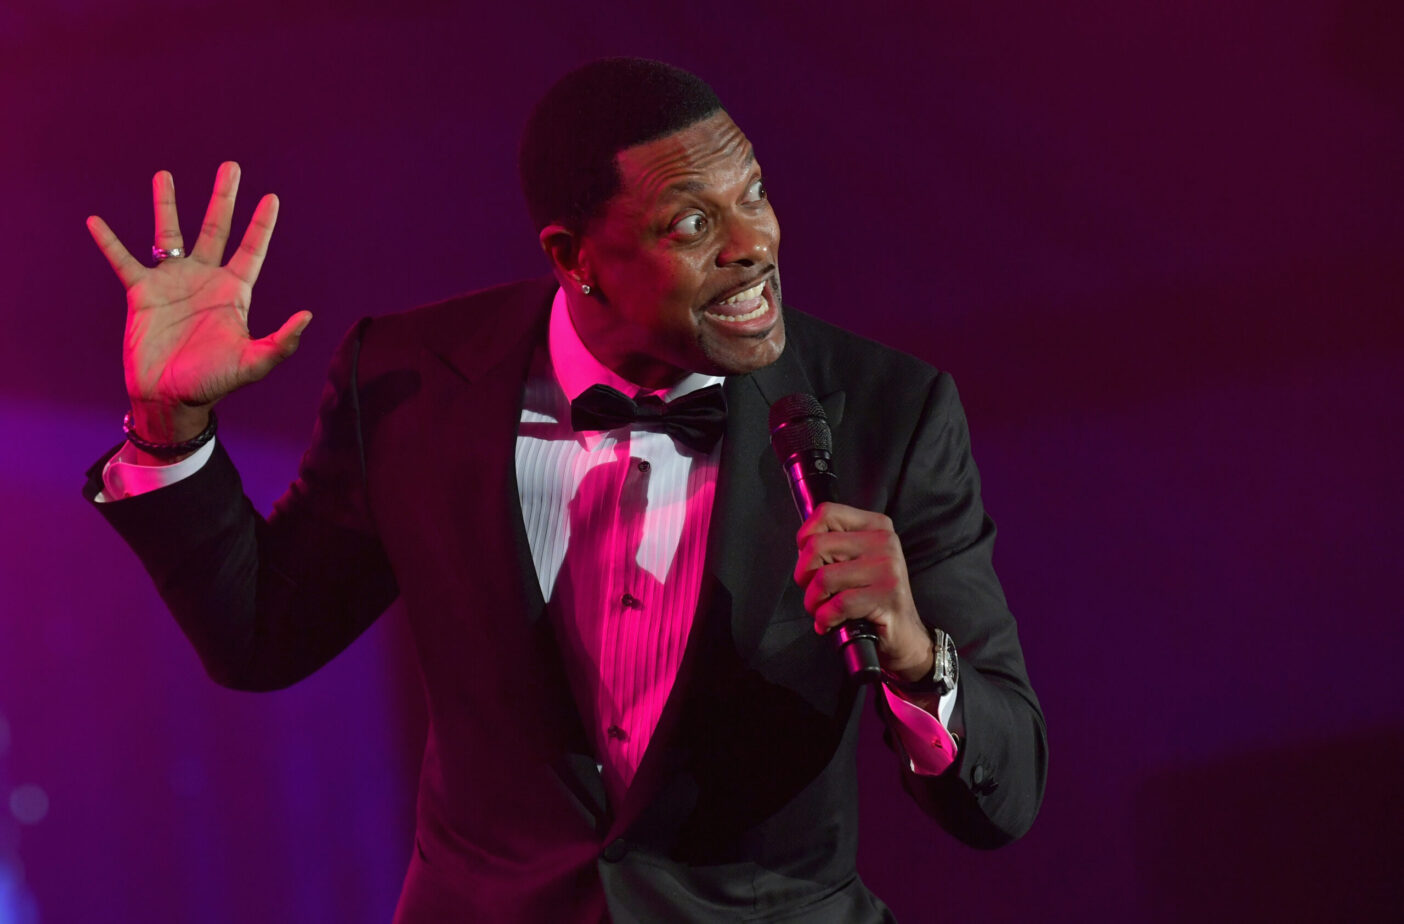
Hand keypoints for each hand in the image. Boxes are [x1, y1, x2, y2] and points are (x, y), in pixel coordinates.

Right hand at [86, 161, 311, 444]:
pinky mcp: (141, 294)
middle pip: (215, 229)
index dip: (261, 225)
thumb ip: (281, 342)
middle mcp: (204, 280)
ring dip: (166, 205)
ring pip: (169, 234)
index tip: (271, 197)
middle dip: (223, 198)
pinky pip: (123, 261)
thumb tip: (307, 316)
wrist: (169, 399)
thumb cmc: (213, 383)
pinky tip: (95, 221)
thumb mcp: (252, 364)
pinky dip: (109, 242)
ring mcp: (172, 283)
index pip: (251, 250)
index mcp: (233, 292)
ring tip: (163, 175)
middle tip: (231, 166)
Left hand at [794, 502, 935, 681]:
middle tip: (814, 592)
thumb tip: (802, 544)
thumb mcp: (856, 560)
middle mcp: (884, 541)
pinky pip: (838, 604)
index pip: (826, 513)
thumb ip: (834, 545)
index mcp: (875, 525)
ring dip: (813, 601)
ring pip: (823, 577)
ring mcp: (887, 568)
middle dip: (804, 575)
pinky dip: (825, 618)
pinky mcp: (887, 596)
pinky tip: (829, 623)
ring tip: (821, 610)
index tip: (808, 559)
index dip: (805, 536)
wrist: (905, 634)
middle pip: (817, 546)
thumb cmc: (872, 597)